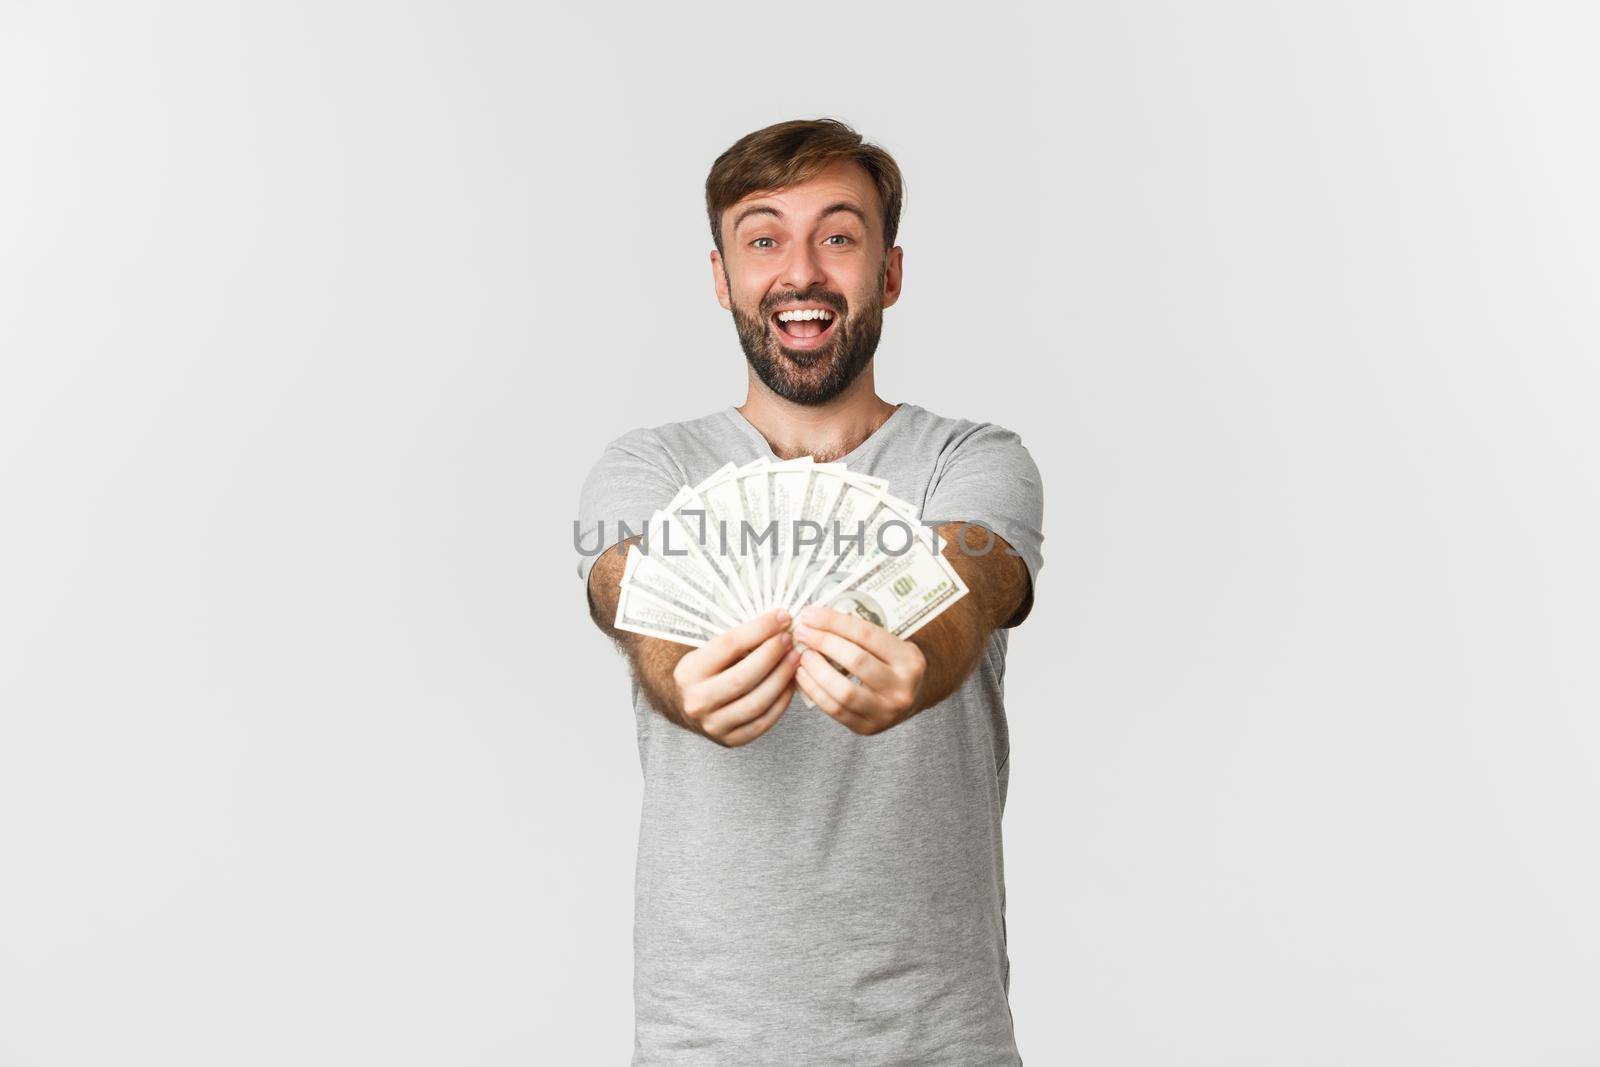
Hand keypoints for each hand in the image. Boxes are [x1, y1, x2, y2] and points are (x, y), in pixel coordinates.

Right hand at [671, 609, 800, 746]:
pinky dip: (781, 702)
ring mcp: (713, 724)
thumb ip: (740, 639)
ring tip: (795, 659)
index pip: (729, 645)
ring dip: (782, 678)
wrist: (689, 706)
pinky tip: (790, 683)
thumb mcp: (710, 651)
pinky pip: (763, 722)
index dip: (759, 629)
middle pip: (743, 677)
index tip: (782, 617)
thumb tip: (779, 622)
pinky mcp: (730, 740)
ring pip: (756, 702)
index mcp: (688, 672)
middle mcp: (697, 701)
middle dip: (772, 655)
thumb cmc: (707, 671)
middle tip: (790, 640)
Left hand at [791, 604, 927, 734]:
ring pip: (844, 690)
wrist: (912, 699)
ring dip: (816, 670)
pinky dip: (814, 691)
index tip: (810, 613)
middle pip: (855, 660)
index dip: (834, 622)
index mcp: (908, 659)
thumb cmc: (893, 664)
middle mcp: (901, 687)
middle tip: (802, 632)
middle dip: (823, 642)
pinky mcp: (867, 727)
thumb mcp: (891, 644)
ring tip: (802, 655)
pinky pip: (835, 710)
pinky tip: (803, 676)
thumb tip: (817, 617)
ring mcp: (885, 711)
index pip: (866, 634)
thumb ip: (860, 633)